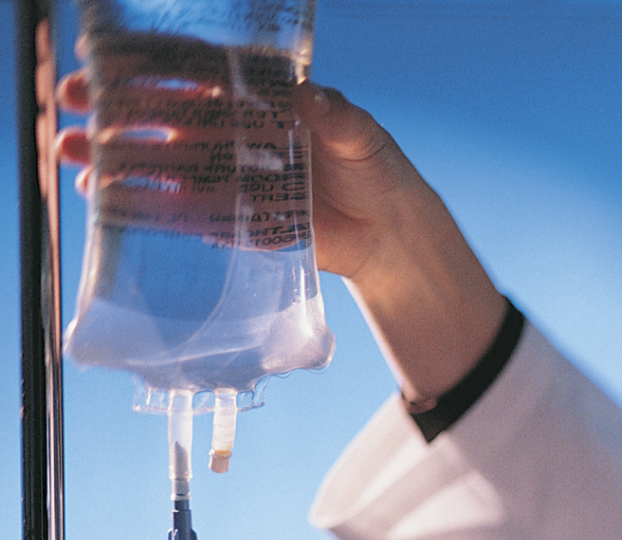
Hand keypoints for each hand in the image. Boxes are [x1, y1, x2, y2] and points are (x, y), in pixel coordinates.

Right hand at [56, 65, 505, 400]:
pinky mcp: (235, 223)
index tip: (106, 61)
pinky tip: (109, 202)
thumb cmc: (376, 170)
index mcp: (258, 101)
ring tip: (72, 156)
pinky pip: (184, 213)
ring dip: (116, 159)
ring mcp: (231, 179)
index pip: (196, 76)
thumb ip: (336, 115)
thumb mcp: (361, 134)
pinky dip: (148, 207)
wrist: (388, 232)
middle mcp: (236, 136)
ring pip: (164, 163)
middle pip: (165, 117)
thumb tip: (311, 98)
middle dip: (115, 110)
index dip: (151, 66)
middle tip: (71, 105)